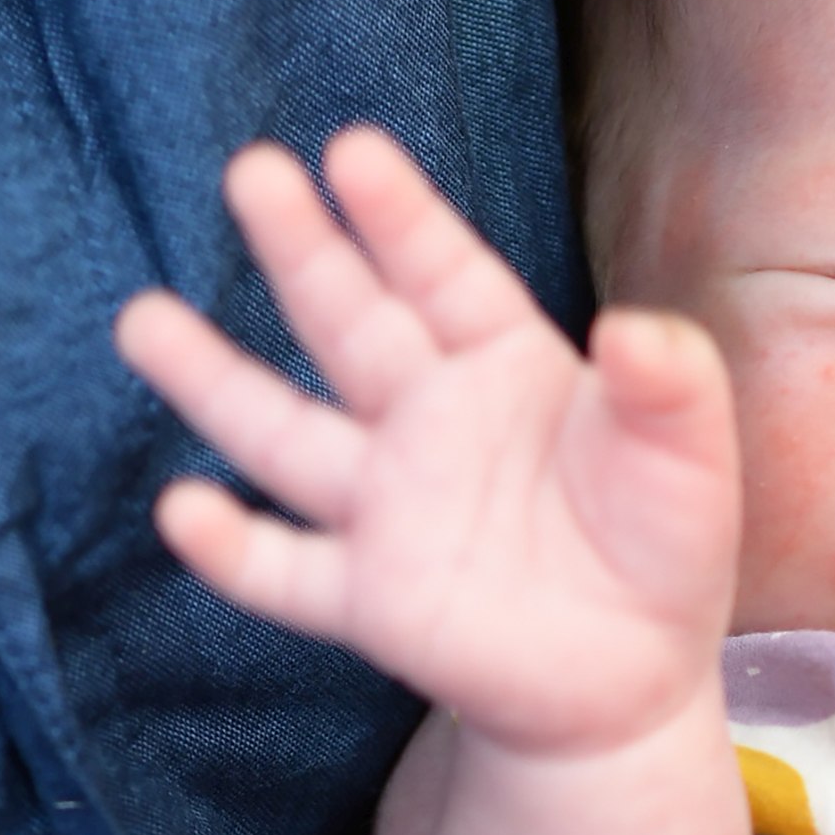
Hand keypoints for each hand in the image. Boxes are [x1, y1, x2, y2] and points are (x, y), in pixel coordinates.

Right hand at [116, 123, 738, 756]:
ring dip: (212, 379)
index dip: (400, 217)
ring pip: (283, 435)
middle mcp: (427, 421)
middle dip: (301, 250)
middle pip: (349, 324)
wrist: (632, 683)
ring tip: (142, 319)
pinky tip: (184, 511)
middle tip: (250, 171)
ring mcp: (387, 509)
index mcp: (504, 365)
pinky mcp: (369, 601)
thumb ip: (673, 386)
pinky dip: (233, 549)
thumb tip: (634, 329)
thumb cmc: (661, 546)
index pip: (443, 275)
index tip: (352, 151)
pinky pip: (287, 571)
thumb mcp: (693, 458)